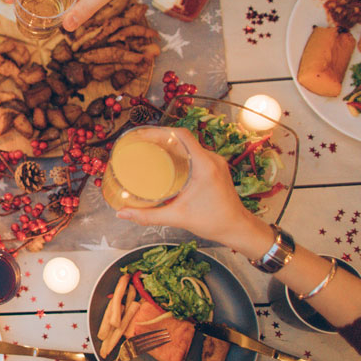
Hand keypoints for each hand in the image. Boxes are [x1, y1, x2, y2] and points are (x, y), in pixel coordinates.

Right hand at [114, 128, 272, 259]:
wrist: (238, 228)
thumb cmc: (213, 222)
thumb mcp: (177, 217)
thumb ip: (148, 216)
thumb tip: (122, 213)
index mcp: (204, 165)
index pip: (181, 135)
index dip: (160, 131)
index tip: (142, 135)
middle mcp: (211, 159)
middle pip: (183, 138)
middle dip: (161, 137)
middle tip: (141, 143)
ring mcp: (215, 162)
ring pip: (190, 145)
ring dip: (171, 144)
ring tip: (151, 149)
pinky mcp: (216, 168)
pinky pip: (195, 153)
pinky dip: (180, 152)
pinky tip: (167, 160)